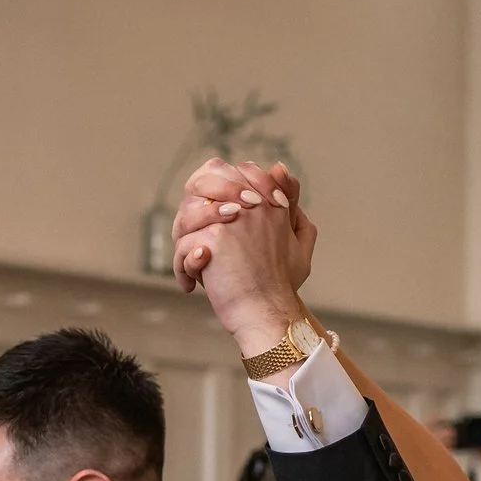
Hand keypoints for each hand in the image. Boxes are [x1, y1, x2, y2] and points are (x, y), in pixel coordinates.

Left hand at [170, 161, 315, 351]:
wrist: (270, 312)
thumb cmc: (283, 284)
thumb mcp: (299, 241)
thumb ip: (292, 203)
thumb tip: (279, 168)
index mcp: (271, 200)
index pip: (238, 170)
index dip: (218, 186)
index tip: (214, 218)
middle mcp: (253, 203)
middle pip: (205, 181)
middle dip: (192, 208)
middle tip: (189, 237)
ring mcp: (232, 219)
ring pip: (187, 215)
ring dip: (183, 241)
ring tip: (190, 265)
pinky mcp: (213, 239)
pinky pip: (182, 245)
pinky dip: (182, 267)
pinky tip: (192, 284)